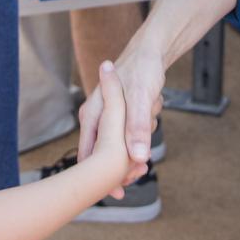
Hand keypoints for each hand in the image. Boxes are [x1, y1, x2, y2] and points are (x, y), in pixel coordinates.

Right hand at [89, 62, 145, 194]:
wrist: (151, 51)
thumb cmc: (142, 70)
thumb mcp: (141, 98)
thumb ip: (137, 128)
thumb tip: (138, 158)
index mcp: (92, 115)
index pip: (88, 156)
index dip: (102, 177)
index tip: (123, 188)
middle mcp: (95, 118)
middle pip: (106, 154)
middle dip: (128, 156)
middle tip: (144, 160)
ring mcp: (106, 118)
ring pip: (123, 145)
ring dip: (140, 138)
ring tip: (149, 113)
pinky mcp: (119, 118)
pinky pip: (131, 135)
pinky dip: (144, 130)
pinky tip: (151, 114)